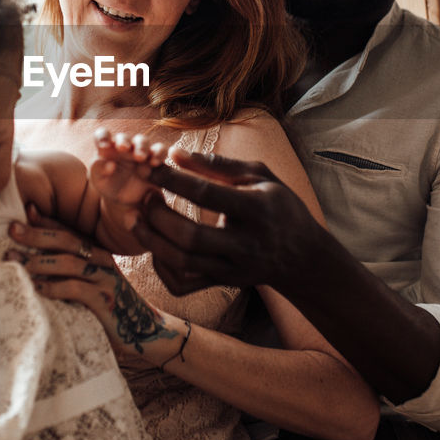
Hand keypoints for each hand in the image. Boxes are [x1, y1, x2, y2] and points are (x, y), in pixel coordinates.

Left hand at [8, 205, 186, 370]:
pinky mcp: (105, 301)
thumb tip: (30, 259)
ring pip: (70, 262)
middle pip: (66, 241)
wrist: (143, 330)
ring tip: (17, 263)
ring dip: (40, 261)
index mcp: (96, 253)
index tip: (22, 213)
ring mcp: (104, 279)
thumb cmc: (107, 306)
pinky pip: (77, 289)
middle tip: (12, 230)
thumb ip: (66, 270)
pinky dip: (54, 287)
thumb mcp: (88, 284)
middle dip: (37, 234)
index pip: (67, 231)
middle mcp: (101, 260)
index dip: (45, 221)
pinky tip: (37, 288)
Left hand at [90, 128, 168, 230]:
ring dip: (141, 146)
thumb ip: (98, 170)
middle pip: (124, 137)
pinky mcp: (154, 159)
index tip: (103, 146)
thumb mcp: (99, 180)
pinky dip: (159, 153)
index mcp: (107, 148)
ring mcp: (139, 151)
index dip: (103, 137)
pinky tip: (155, 162)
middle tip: (124, 148)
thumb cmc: (109, 186)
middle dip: (124, 141)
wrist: (127, 200)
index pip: (103, 134)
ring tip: (141, 158)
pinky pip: (159, 150)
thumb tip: (109, 164)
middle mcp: (124, 147)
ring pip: (142, 141)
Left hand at [136, 148, 326, 295]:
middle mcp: (245, 244)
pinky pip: (183, 284)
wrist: (302, 255)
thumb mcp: (259, 175)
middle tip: (144, 196)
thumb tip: (174, 154)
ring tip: (137, 218)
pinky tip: (155, 245)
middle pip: (190, 236)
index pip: (208, 195)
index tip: (152, 168)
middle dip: (158, 215)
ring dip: (151, 240)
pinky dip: (161, 267)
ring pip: (182, 263)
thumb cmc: (278, 206)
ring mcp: (234, 269)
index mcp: (257, 209)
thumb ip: (217, 164)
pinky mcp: (223, 284)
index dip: (175, 180)